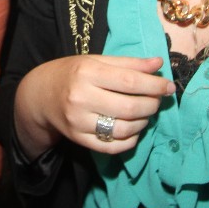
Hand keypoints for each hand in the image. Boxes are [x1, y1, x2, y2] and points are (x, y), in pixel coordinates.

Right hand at [13, 55, 173, 156]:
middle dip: (152, 105)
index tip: (169, 87)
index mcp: (87, 73)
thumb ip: (128, 63)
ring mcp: (79, 122)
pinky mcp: (79, 140)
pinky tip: (134, 129)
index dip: (154, 86)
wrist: (39, 96)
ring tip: (145, 113)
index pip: (130, 82)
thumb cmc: (72, 73)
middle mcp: (81, 98)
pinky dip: (130, 140)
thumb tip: (159, 64)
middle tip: (158, 100)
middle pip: (130, 108)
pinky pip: (113, 146)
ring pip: (124, 129)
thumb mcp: (96, 61)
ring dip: (143, 122)